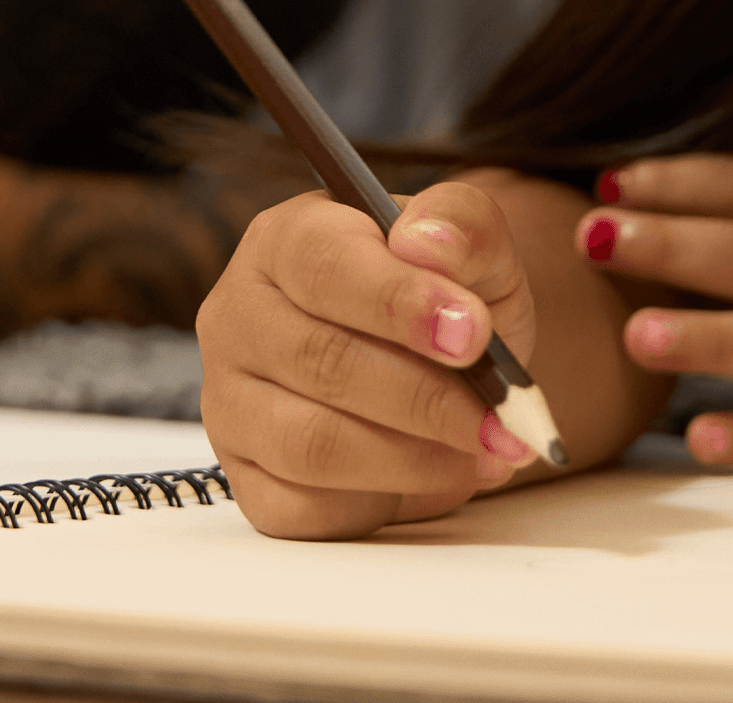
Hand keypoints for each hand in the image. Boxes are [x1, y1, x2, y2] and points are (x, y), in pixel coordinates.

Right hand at [197, 177, 542, 540]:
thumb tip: (425, 242)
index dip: (400, 301)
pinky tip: (439, 474)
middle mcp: (239, 317)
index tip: (473, 335)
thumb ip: (461, 225)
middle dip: (426, 396)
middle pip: (323, 362)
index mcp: (287, 239)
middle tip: (501, 416)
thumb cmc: (449, 291)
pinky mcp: (246, 478)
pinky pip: (305, 508)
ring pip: (314, 444)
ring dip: (415, 455)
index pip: (325, 264)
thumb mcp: (475, 244)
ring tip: (485, 449)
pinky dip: (385, 497)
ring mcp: (230, 404)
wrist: (449, 360)